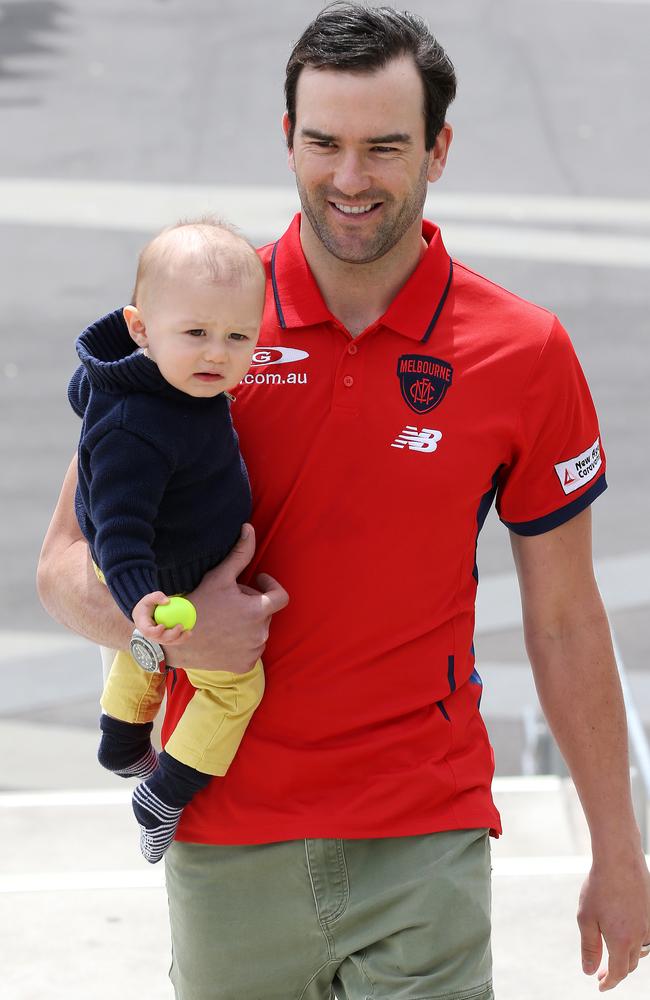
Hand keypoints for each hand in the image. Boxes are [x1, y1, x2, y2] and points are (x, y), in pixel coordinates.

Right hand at [132, 592, 191, 645]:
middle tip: (180, 626)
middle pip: (162, 639)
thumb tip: (168, 601)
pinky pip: (174, 639)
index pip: (148, 632)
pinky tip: (190, 631)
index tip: (162, 625)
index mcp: (143, 628)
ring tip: (189, 632)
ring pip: (170, 642)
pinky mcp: (165, 639)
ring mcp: (159, 639)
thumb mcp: (148, 598)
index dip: (155, 631)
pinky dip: (182, 637)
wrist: (145, 615)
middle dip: (172, 635)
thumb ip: (156, 597)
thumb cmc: (146, 605)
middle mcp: (151, 636)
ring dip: (180, 639)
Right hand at [164, 523, 288, 672]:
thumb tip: (249, 529)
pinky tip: (224, 636)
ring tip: (225, 618)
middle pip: (266, 612)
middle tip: (229, 599)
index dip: (270, 586)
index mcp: (257, 611)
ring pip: (259, 631)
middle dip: (252, 603)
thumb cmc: (197, 605)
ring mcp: (253, 652)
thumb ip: (240, 554)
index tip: (257, 581)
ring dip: (248, 623)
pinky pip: (251, 650)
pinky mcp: (244, 665)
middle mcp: (260, 634)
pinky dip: (242, 642)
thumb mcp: (218, 577)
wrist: (176, 640)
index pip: (281, 597)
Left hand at [578, 850, 649, 989]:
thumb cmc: (599, 887)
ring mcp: (648, 924)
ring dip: (628, 958)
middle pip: (631, 964)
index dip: (609, 982)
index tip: (600, 986)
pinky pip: (647, 936)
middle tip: (601, 972)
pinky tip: (625, 935)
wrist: (619, 859)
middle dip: (617, 972)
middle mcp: (639, 936)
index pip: (618, 973)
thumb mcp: (586, 918)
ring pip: (641, 951)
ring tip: (613, 956)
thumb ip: (589, 947)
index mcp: (622, 941)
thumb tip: (589, 970)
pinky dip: (637, 943)